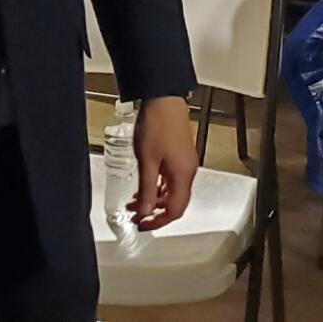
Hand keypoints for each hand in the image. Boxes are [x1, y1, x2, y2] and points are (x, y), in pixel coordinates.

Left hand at [128, 96, 197, 230]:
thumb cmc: (157, 124)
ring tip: (134, 201)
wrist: (162, 98)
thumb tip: (144, 211)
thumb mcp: (147, 160)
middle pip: (174, 202)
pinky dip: (156, 185)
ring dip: (153, 197)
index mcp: (183, 176)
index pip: (175, 210)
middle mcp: (187, 171)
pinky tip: (144, 184)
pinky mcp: (179, 153)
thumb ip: (146, 188)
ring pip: (170, 190)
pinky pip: (169, 177)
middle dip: (154, 211)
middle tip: (136, 216)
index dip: (158, 221)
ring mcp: (184, 162)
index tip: (142, 225)